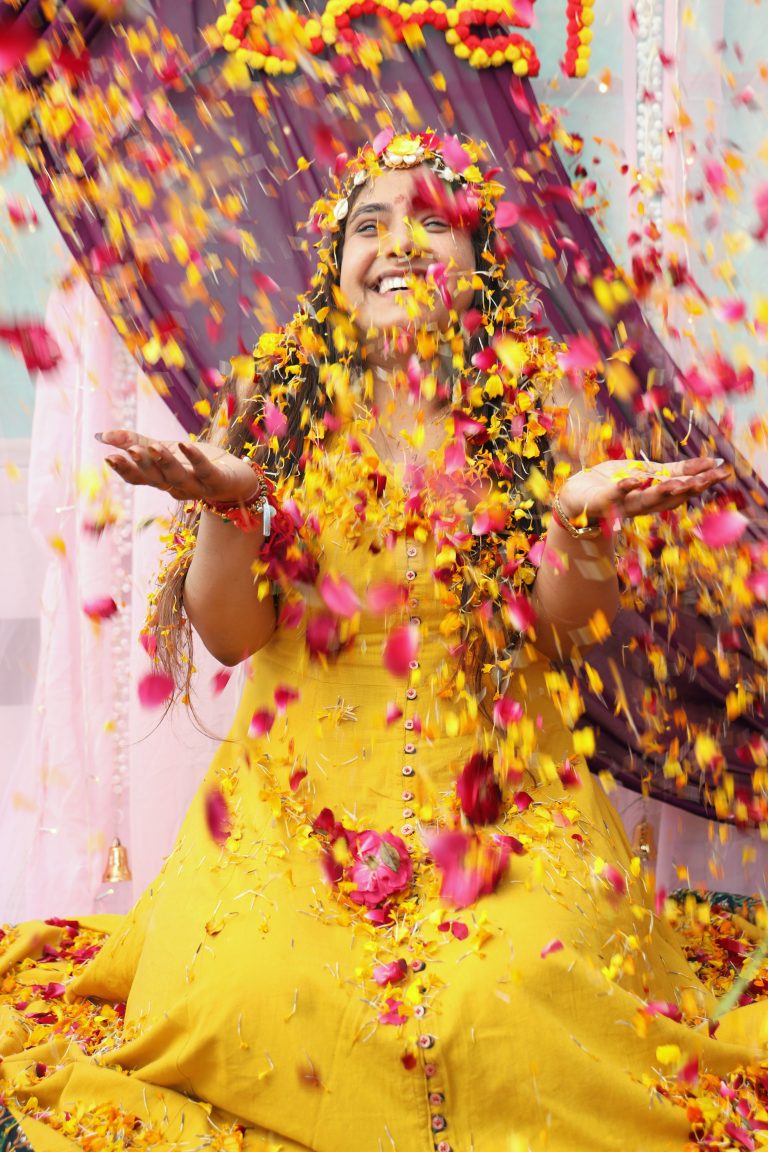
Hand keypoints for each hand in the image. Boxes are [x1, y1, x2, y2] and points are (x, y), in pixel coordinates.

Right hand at [97, 430, 260, 503]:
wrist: (236, 478)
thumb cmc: (196, 463)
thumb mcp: (165, 449)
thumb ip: (135, 442)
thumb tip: (101, 435)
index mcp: (162, 480)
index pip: (139, 478)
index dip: (125, 469)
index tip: (109, 457)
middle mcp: (176, 487)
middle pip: (156, 479)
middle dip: (142, 466)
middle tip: (128, 452)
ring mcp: (197, 486)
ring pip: (177, 477)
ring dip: (165, 463)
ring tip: (154, 447)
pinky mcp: (217, 481)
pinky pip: (204, 470)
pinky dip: (194, 458)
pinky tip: (184, 444)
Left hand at [558, 456, 730, 524]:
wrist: (574, 499)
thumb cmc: (608, 483)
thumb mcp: (643, 472)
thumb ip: (669, 471)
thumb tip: (706, 463)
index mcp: (652, 490)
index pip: (681, 483)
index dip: (700, 476)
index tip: (722, 470)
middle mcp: (641, 501)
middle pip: (671, 496)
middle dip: (692, 487)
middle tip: (712, 479)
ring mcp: (621, 503)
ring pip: (647, 500)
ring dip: (664, 492)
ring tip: (680, 483)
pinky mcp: (601, 501)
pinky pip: (614, 495)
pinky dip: (625, 488)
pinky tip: (635, 480)